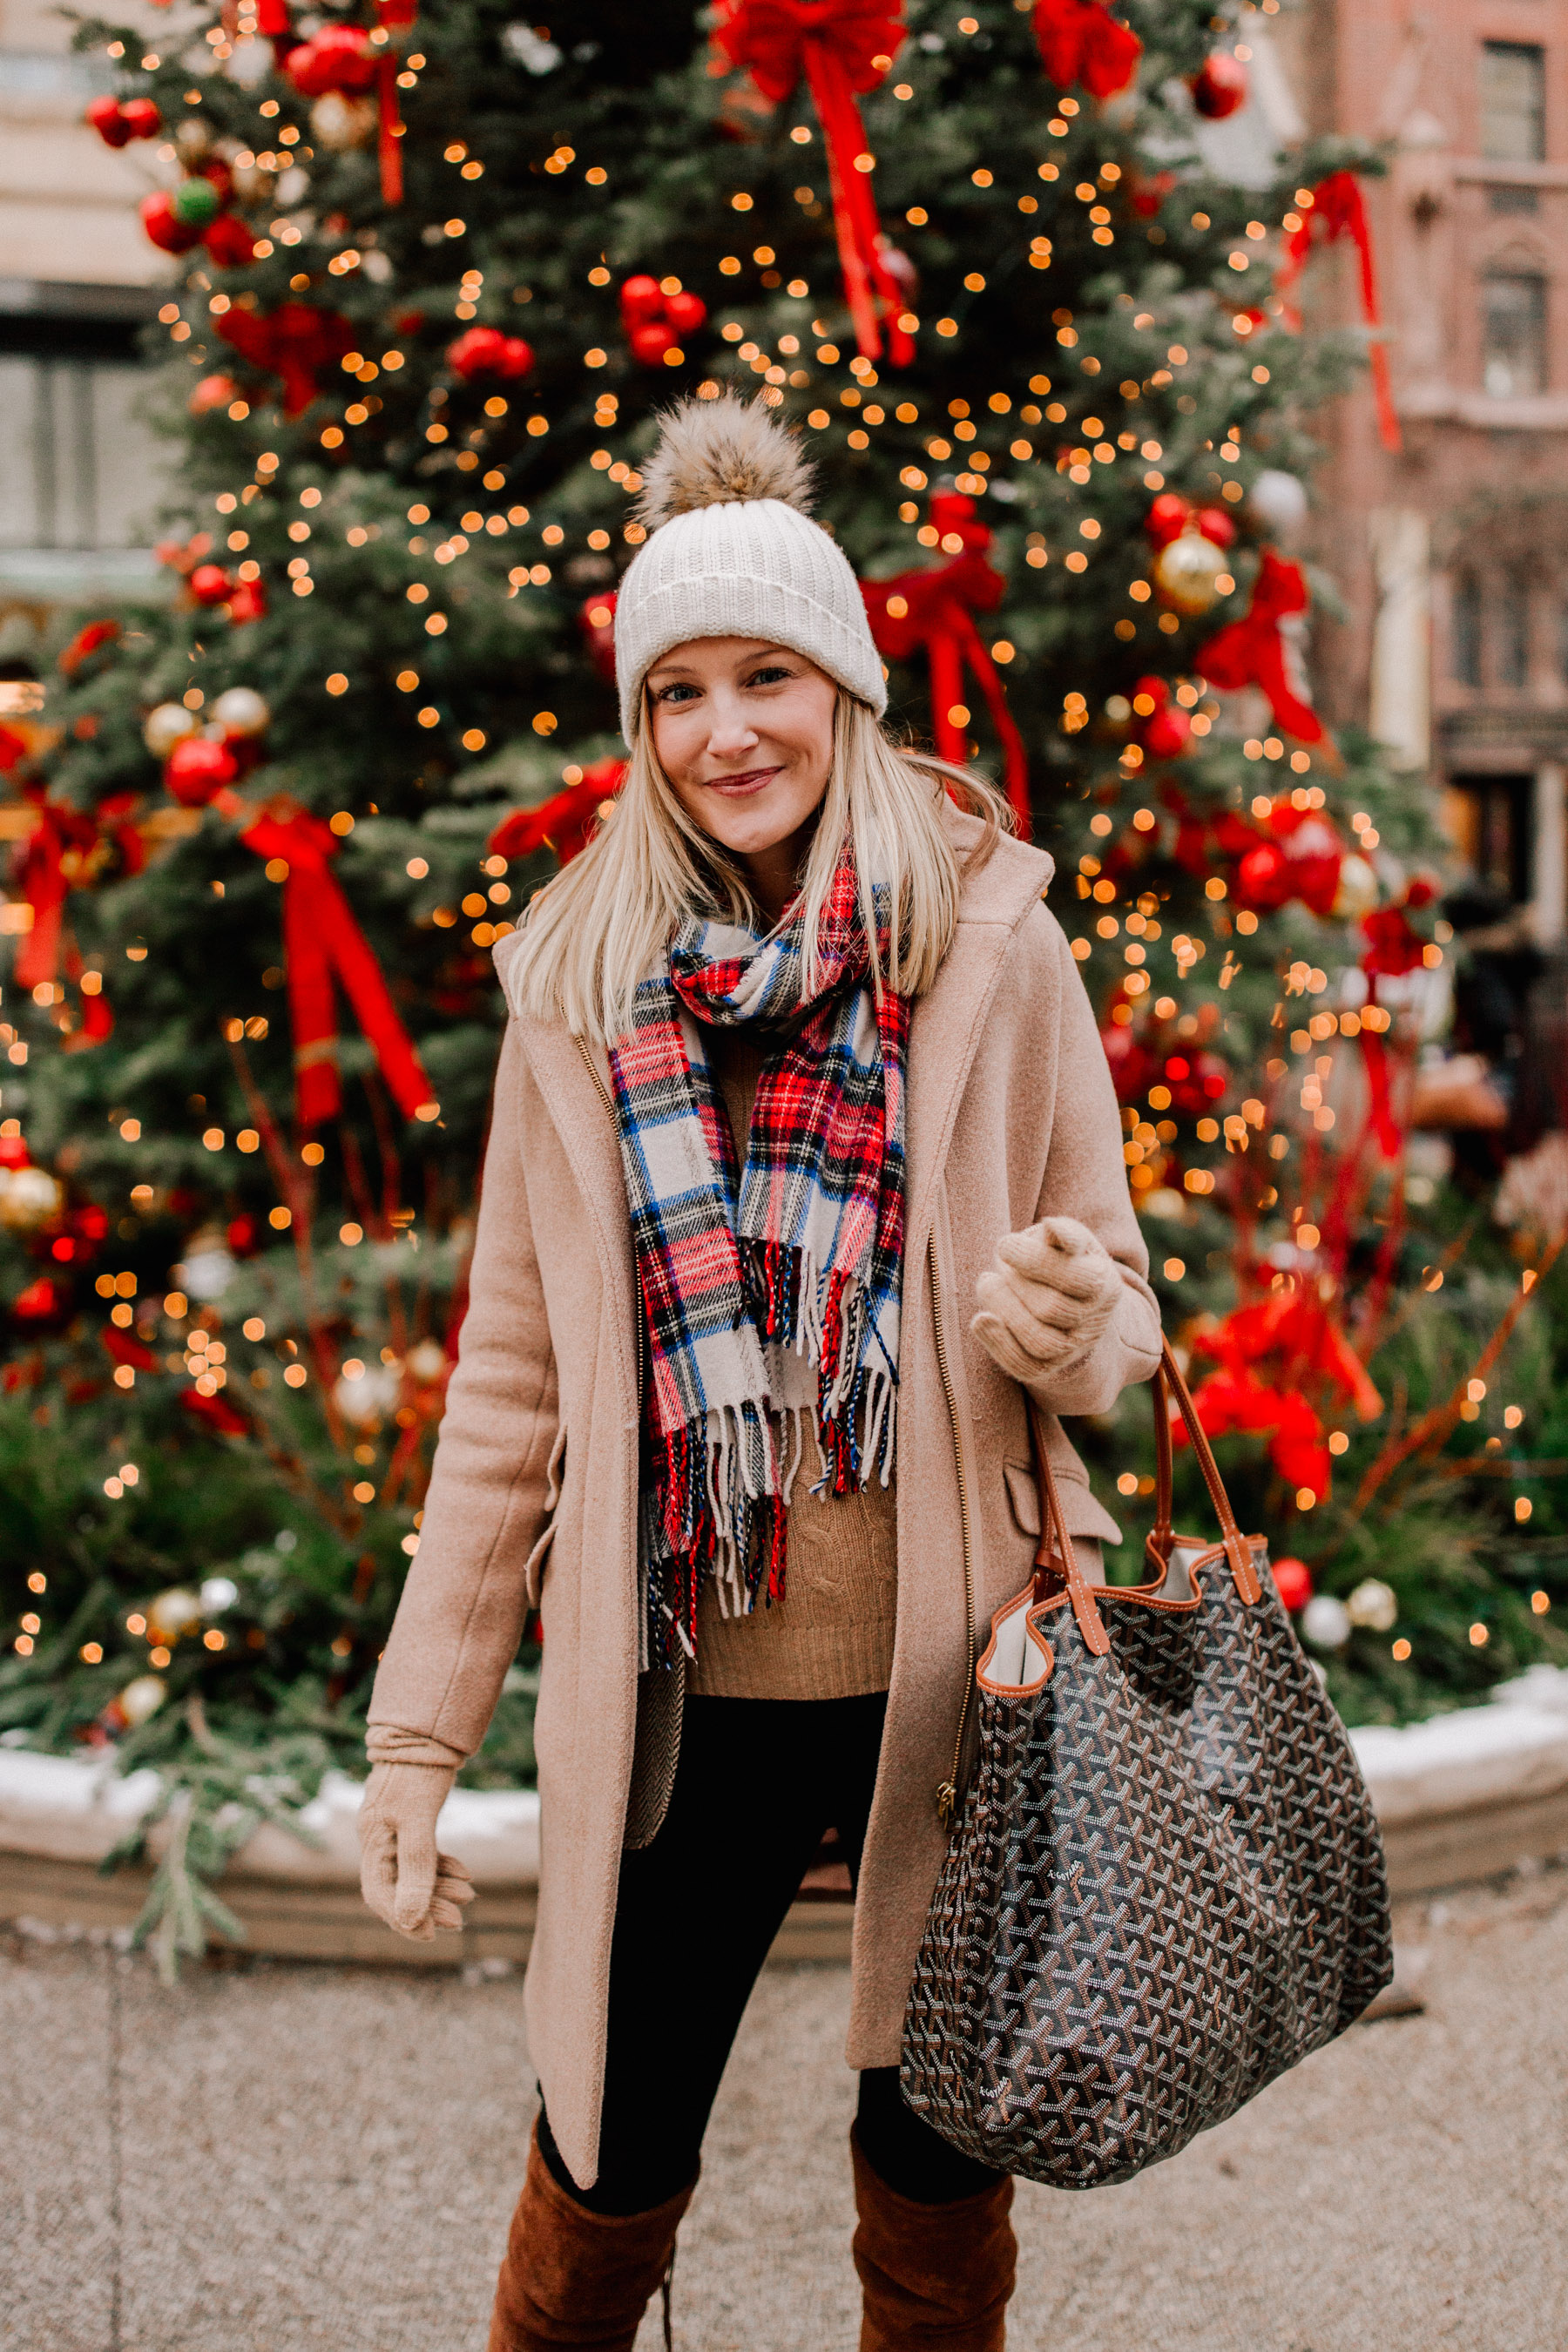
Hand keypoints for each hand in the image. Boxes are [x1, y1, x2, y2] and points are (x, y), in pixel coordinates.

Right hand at [358, 1761, 475, 1941]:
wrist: (426, 1730)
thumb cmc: (419, 1772)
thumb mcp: (419, 1821)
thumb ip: (415, 1869)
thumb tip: (410, 1920)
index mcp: (372, 1842)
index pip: (381, 1896)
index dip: (404, 1919)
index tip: (431, 1935)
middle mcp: (377, 1838)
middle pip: (398, 1888)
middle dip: (428, 1907)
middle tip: (459, 1921)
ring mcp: (393, 1828)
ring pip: (413, 1872)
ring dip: (439, 1889)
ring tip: (469, 1896)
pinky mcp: (410, 1818)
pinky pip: (422, 1853)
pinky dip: (441, 1867)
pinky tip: (463, 1873)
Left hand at [971, 1215, 1122, 1387]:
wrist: (1069, 1305)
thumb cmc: (1064, 1262)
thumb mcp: (1071, 1242)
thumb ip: (1065, 1233)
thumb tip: (1052, 1227)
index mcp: (1105, 1286)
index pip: (1074, 1277)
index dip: (1035, 1261)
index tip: (1004, 1244)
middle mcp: (1094, 1323)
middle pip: (1052, 1308)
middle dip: (1016, 1282)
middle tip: (998, 1263)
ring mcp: (1072, 1349)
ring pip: (1041, 1341)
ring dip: (1005, 1310)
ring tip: (986, 1283)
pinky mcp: (1048, 1368)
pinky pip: (1024, 1365)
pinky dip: (998, 1345)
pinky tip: (980, 1319)